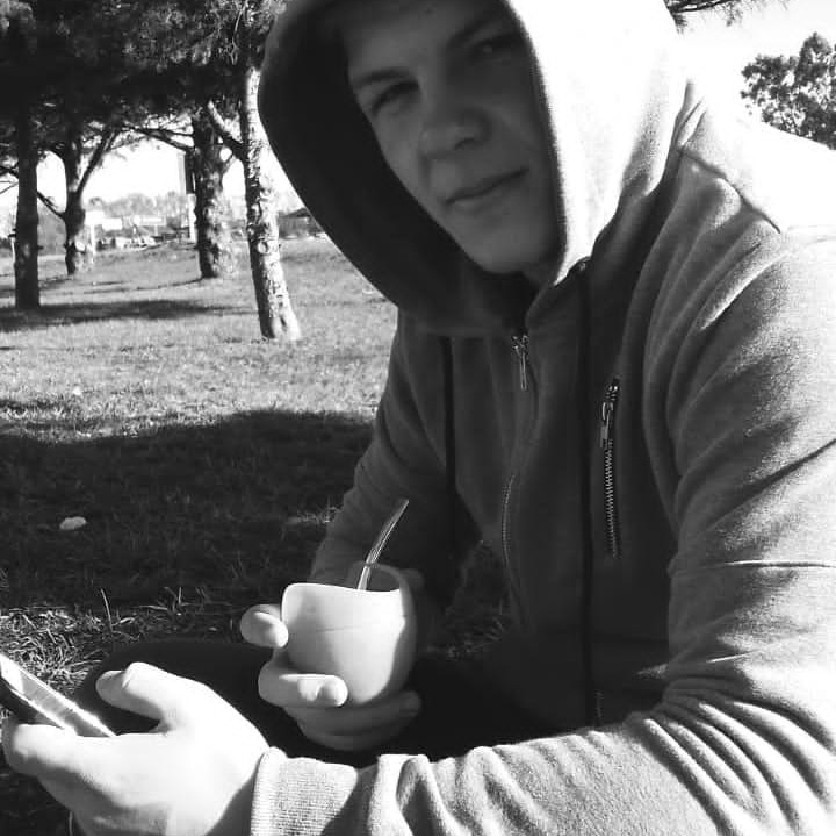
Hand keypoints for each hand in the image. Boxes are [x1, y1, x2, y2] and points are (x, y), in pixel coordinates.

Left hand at [1, 663, 268, 835]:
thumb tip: (106, 684)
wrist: (254, 817)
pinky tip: (139, 770)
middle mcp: (92, 807)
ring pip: (69, 790)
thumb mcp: (191, 702)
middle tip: (91, 717)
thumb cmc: (224, 760)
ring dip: (79, 763)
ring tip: (122, 742)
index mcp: (103, 770)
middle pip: (45, 772)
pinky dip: (99, 783)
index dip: (19, 723)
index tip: (28, 706)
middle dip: (54, 741)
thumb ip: (141, 683)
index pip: (27, 749)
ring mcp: (106, 828)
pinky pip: (92, 806)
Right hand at [240, 596, 421, 752]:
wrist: (372, 638)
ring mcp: (298, 701)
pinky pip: (335, 738)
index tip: (280, 633)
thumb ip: (393, 581)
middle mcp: (284, 665)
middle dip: (302, 692)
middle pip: (272, 686)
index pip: (256, 622)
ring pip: (308, 721)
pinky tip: (402, 717)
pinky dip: (369, 735)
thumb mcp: (376, 590)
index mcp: (287, 623)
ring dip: (354, 720)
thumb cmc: (365, 609)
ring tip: (403, 703)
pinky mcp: (320, 724)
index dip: (259, 629)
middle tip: (341, 692)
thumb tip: (415, 579)